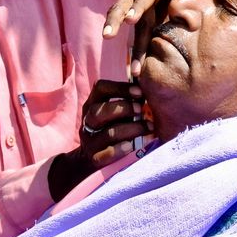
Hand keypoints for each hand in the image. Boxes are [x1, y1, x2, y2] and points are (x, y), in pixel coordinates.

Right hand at [47, 80, 151, 201]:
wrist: (93, 158)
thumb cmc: (113, 127)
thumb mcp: (116, 111)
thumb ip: (128, 97)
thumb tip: (143, 78)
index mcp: (93, 103)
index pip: (100, 88)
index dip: (119, 88)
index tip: (139, 91)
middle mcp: (88, 120)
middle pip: (100, 111)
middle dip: (124, 108)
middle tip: (142, 110)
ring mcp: (89, 140)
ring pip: (108, 133)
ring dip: (131, 129)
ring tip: (149, 128)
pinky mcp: (95, 158)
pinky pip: (106, 154)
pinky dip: (121, 149)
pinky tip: (133, 145)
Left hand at [103, 0, 202, 76]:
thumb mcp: (152, 0)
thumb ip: (147, 21)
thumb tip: (141, 50)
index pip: (119, 10)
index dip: (111, 23)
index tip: (105, 38)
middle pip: (130, 7)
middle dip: (120, 23)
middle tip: (108, 37)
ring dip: (139, 5)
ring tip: (131, 19)